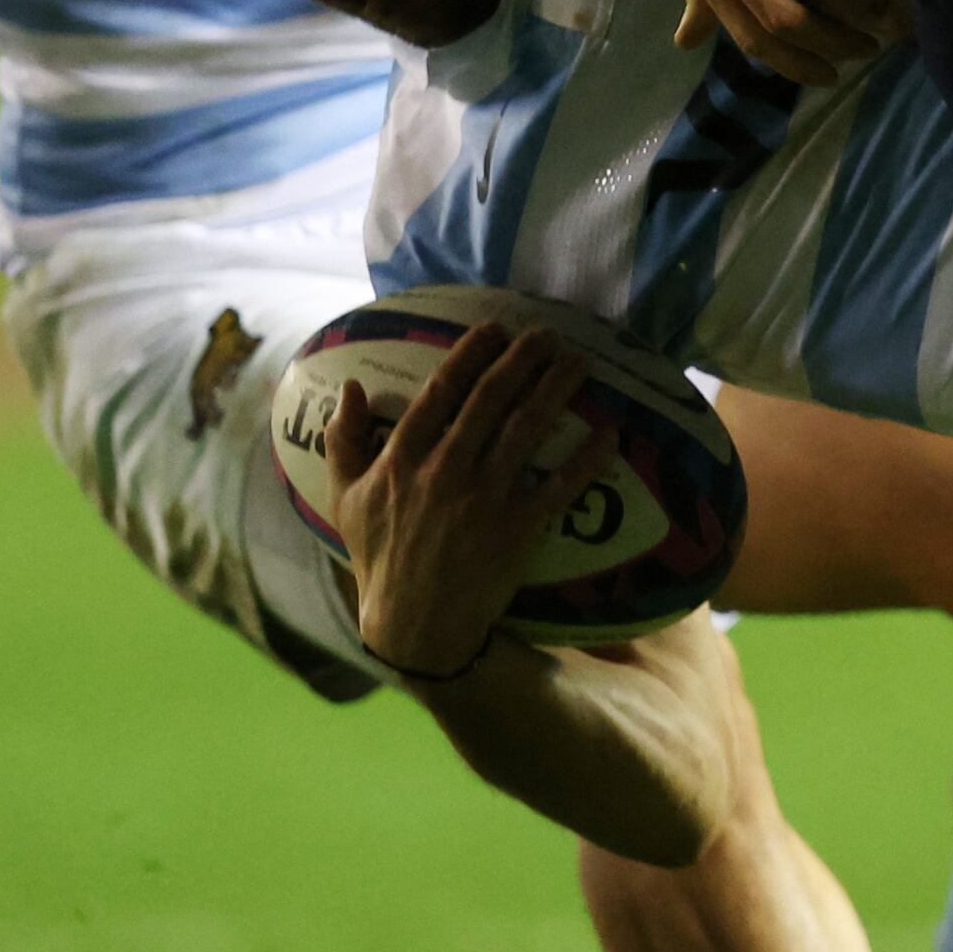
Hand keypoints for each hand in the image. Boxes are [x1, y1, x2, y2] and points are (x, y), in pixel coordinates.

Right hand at [320, 320, 610, 682]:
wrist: (413, 622)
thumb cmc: (378, 556)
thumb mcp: (343, 498)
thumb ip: (344, 440)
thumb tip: (349, 388)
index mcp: (402, 459)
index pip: (441, 392)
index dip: (470, 355)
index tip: (494, 329)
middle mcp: (445, 470)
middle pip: (491, 400)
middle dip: (522, 359)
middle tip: (547, 334)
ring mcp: (484, 498)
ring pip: (526, 429)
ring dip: (556, 389)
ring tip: (578, 362)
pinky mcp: (517, 528)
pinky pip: (559, 486)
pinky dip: (587, 459)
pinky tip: (609, 431)